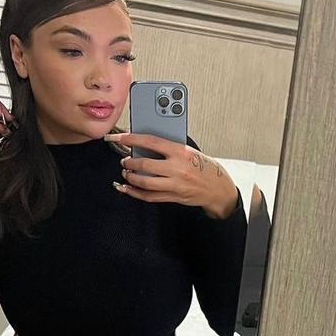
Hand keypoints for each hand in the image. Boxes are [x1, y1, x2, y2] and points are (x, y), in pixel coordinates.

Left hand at [104, 132, 238, 216]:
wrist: (218, 188)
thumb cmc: (203, 167)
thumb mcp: (188, 151)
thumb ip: (168, 148)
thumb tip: (145, 144)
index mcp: (180, 152)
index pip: (150, 142)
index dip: (130, 139)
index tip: (118, 138)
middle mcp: (177, 168)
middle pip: (144, 165)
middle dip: (129, 162)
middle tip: (124, 160)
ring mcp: (175, 184)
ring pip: (145, 182)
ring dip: (131, 177)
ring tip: (127, 173)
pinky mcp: (173, 197)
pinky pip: (149, 196)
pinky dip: (135, 193)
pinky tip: (126, 189)